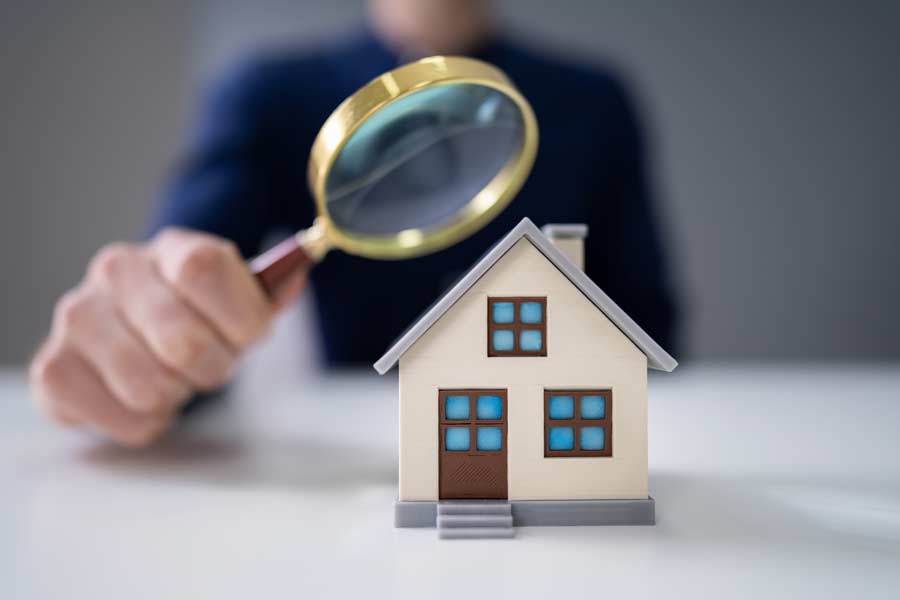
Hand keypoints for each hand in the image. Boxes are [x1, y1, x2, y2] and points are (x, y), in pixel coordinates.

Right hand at [29, 228, 305, 446]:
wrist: (135, 329)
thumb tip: (297, 276)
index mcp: (173, 249)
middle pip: (184, 343)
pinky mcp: (53, 367)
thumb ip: (271, 292)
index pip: (206, 269)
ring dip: (177, 397)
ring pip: (149, 388)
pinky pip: (121, 420)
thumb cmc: (200, 315)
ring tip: (173, 378)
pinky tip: (141, 399)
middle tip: (210, 365)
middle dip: (214, 369)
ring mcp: (77, 317)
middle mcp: (117, 271)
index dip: (242, 316)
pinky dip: (145, 424)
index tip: (252, 336)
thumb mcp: (240, 297)